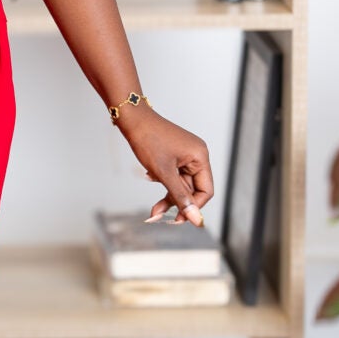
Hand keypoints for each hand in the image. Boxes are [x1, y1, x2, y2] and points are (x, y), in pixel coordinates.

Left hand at [118, 103, 213, 226]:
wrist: (132, 118)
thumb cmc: (148, 140)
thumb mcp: (164, 173)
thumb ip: (180, 197)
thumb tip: (196, 219)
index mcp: (200, 157)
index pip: (206, 191)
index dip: (193, 207)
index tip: (178, 219)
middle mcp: (197, 155)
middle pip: (192, 189)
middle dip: (176, 203)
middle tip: (159, 216)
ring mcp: (186, 155)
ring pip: (181, 184)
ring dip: (168, 196)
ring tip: (153, 210)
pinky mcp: (175, 154)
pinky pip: (174, 175)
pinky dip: (164, 182)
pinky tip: (150, 177)